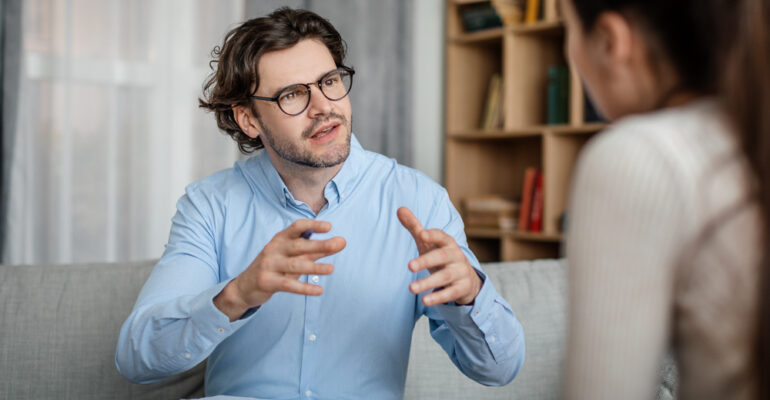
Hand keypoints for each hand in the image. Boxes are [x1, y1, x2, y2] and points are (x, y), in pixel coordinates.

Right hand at [215, 219, 345, 320]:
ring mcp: (269, 265)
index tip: (329, 226)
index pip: (296, 227)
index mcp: (280, 239)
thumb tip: (341, 242)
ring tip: (332, 269)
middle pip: (299, 245)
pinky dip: (305, 288)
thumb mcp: (293, 255)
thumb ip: (316, 249)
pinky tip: (319, 290)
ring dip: (315, 267)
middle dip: (320, 244)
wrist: (245, 286)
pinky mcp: (267, 282)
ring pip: (295, 265)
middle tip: (340, 243)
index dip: (312, 225)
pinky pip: (288, 285)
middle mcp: (274, 249)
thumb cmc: (275, 267)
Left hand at [397, 207, 481, 306]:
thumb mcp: (429, 243)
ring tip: (411, 288)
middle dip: (426, 261)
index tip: (421, 234)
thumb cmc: (442, 256)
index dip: (432, 235)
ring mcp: (460, 273)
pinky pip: (450, 293)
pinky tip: (425, 301)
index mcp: (447, 243)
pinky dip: (438, 297)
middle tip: (409, 266)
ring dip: (427, 283)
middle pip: (441, 257)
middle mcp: (456, 256)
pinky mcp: (462, 288)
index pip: (441, 236)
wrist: (467, 279)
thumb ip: (415, 227)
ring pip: (444, 277)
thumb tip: (399, 209)